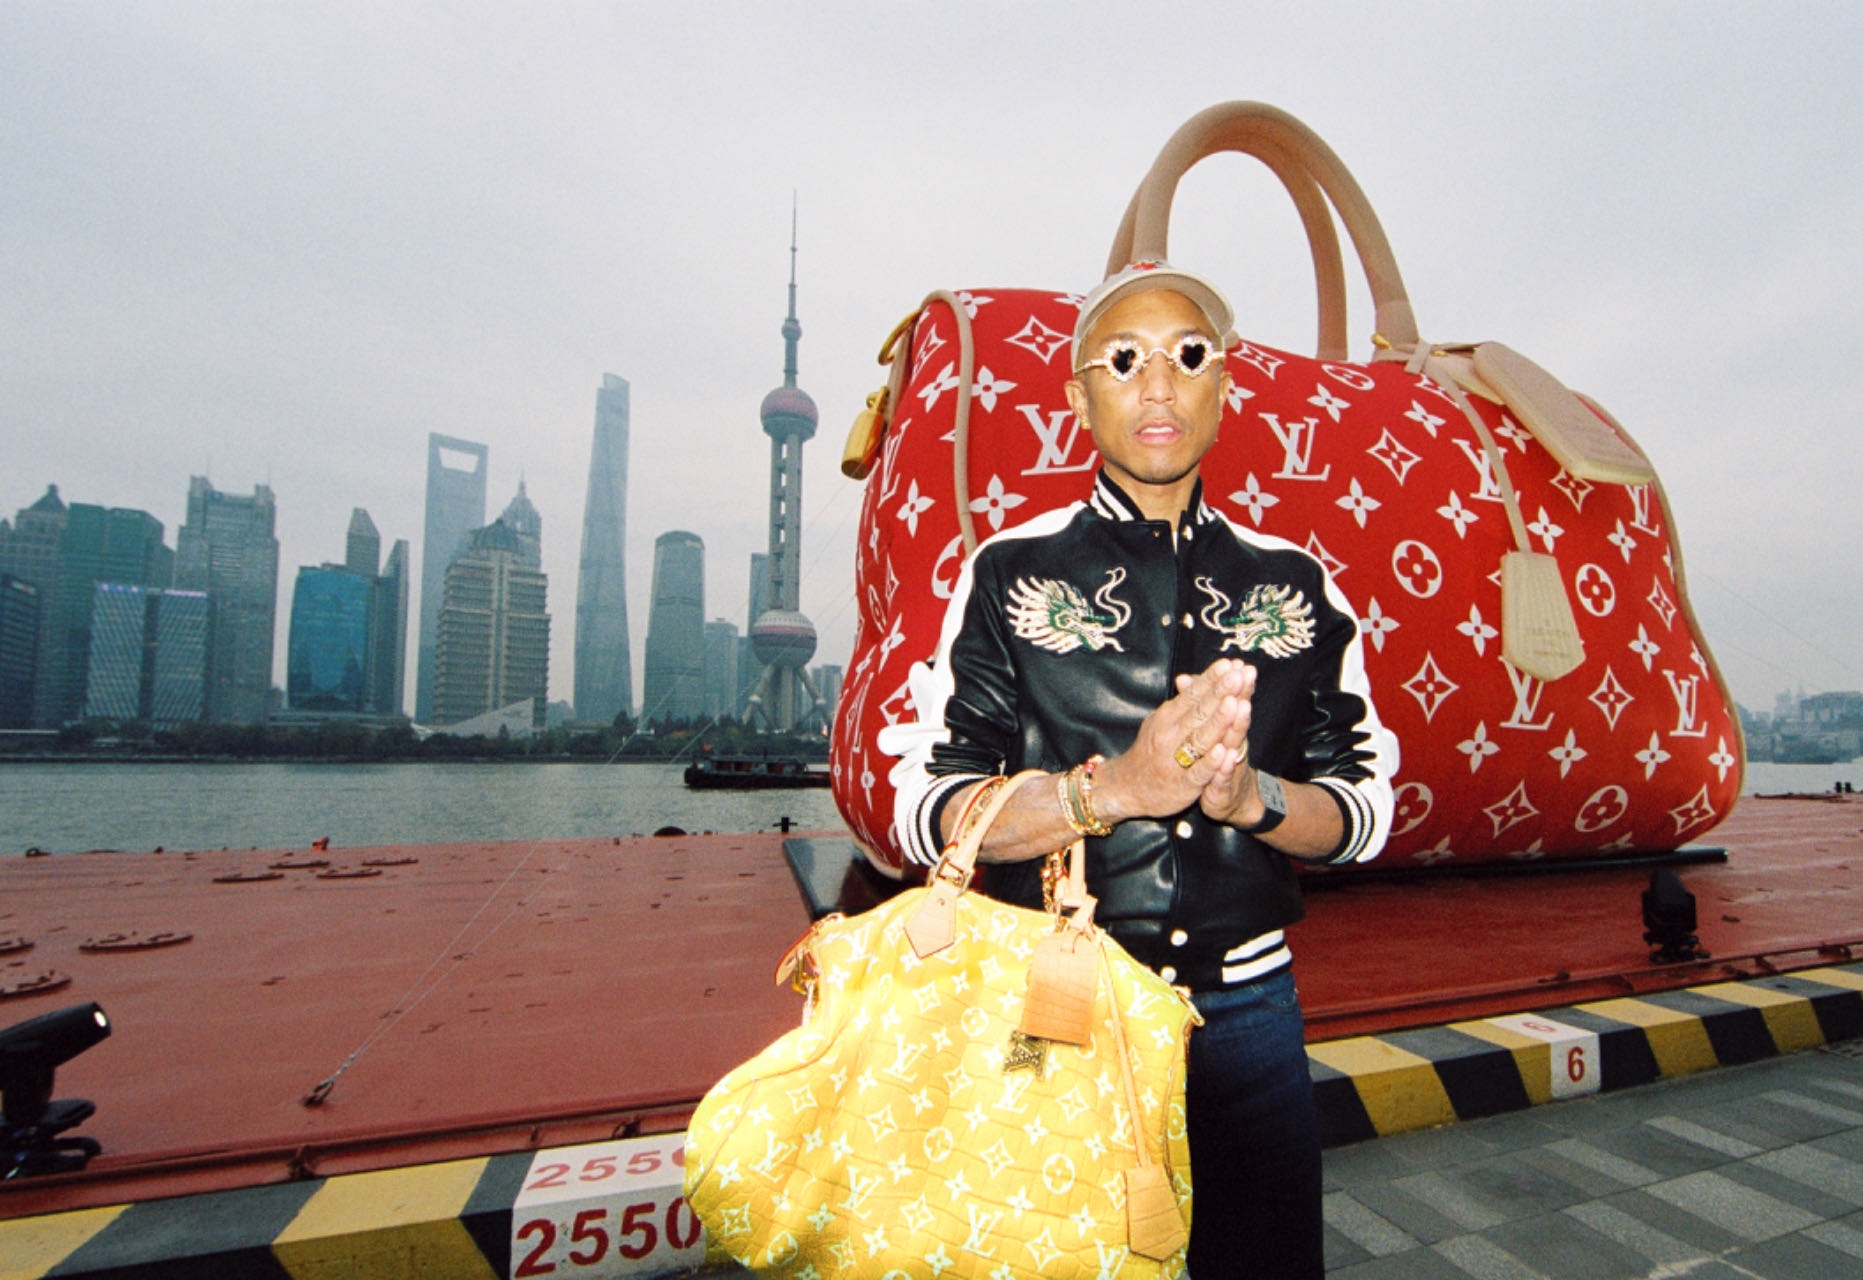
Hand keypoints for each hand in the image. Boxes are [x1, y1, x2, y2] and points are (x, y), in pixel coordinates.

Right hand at [1096, 659, 1253, 823]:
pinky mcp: (1183, 784)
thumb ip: (1180, 702)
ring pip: (1201, 738)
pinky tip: (1224, 751)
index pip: (1193, 694)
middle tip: (1239, 675)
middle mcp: (1170, 735)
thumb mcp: (1160, 722)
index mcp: (1167, 718)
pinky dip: (1211, 762)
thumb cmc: (1150, 751)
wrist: (1126, 787)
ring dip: (1219, 721)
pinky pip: (1198, 772)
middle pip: (1199, 712)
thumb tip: (1191, 677)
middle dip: (1221, 693)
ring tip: (1235, 703)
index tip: (1230, 664)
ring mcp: (1176, 760)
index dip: (1212, 679)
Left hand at [1193, 663, 1263, 825]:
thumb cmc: (1212, 762)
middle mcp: (1232, 745)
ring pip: (1234, 744)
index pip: (1231, 701)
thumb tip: (1184, 678)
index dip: (1232, 683)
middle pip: (1236, 717)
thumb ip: (1199, 707)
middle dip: (1238, 695)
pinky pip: (1222, 776)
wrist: (1229, 802)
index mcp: (1226, 729)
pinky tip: (1226, 754)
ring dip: (1236, 725)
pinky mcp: (1222, 789)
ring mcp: (1229, 767)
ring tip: (1240, 705)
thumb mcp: (1206, 734)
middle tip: (1243, 675)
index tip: (1236, 662)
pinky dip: (1223, 765)